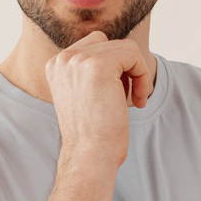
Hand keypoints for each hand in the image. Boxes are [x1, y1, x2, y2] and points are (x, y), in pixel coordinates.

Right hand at [45, 31, 152, 166]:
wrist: (89, 156)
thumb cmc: (93, 133)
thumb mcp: (85, 95)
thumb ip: (92, 72)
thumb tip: (123, 53)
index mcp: (56, 65)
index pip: (95, 45)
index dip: (114, 66)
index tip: (119, 93)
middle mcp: (63, 59)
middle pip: (110, 44)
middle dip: (126, 69)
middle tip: (132, 97)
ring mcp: (78, 60)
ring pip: (124, 48)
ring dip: (137, 74)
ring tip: (136, 99)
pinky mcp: (98, 66)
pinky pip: (133, 54)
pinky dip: (143, 75)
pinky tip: (138, 100)